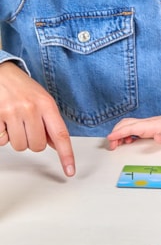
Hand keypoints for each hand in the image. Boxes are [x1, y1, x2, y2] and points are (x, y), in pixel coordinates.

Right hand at [0, 61, 74, 176]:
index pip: (61, 135)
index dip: (66, 155)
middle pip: (38, 146)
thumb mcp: (42, 101)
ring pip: (20, 146)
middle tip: (28, 127)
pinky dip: (2, 135)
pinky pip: (2, 141)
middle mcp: (31, 109)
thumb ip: (50, 122)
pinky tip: (3, 122)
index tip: (70, 170)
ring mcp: (13, 112)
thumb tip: (56, 145)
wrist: (1, 73)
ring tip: (15, 123)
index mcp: (47, 105)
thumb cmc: (23, 88)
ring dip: (18, 139)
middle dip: (33, 141)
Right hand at [107, 101, 160, 148]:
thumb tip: (157, 137)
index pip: (131, 127)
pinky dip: (124, 135)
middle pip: (125, 124)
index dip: (119, 133)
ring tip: (116, 146)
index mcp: (150, 124)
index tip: (110, 139)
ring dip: (119, 134)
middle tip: (112, 146)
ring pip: (127, 126)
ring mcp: (146, 125)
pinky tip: (127, 143)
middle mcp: (146, 123)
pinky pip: (131, 129)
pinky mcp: (147, 129)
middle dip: (115, 134)